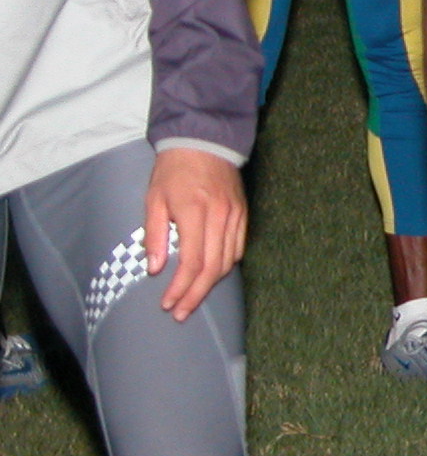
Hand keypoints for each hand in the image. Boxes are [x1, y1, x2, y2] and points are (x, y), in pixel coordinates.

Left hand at [142, 147, 247, 320]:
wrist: (205, 143)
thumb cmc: (173, 171)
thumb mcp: (154, 199)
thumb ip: (154, 234)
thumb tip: (154, 268)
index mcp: (195, 213)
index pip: (191, 262)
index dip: (180, 287)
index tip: (167, 303)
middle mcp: (220, 217)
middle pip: (212, 267)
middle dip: (196, 294)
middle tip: (181, 312)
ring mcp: (235, 216)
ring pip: (228, 261)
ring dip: (211, 284)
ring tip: (193, 298)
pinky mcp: (243, 213)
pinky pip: (238, 247)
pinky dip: (226, 265)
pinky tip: (212, 274)